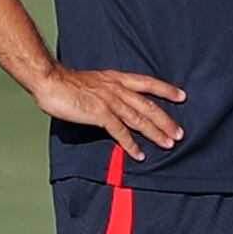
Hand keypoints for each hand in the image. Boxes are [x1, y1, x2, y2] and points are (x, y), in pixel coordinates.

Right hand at [33, 65, 185, 162]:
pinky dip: (131, 145)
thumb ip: (108, 91)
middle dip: (166, 120)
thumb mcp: (95, 82)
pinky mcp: (100, 114)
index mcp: (117, 79)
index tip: (182, 96)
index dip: (166, 89)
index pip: (148, 82)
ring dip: (155, 133)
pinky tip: (139, 154)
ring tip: (168, 143)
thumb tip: (116, 103)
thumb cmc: (67, 83)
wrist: (50, 80)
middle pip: (148, 105)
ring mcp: (110, 101)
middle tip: (180, 133)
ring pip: (139, 119)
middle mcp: (117, 89)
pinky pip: (120, 132)